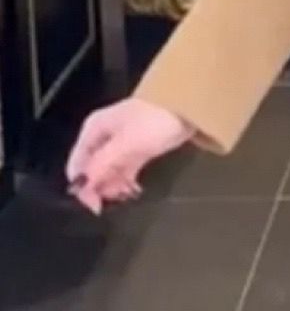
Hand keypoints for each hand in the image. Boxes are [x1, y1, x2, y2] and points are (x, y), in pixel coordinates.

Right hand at [66, 98, 193, 214]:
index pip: (78, 163)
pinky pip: (126, 167)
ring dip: (114, 185)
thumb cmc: (153, 122)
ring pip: (110, 169)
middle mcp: (104, 135)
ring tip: (125, 197)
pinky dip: (126, 179)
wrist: (189, 105)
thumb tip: (81, 186)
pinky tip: (132, 191)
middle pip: (93, 167)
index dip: (82, 185)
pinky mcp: (140, 146)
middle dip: (99, 186)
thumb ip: (102, 165)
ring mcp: (122, 141)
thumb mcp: (125, 144)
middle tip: (111, 203)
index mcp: (93, 130)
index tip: (94, 206)